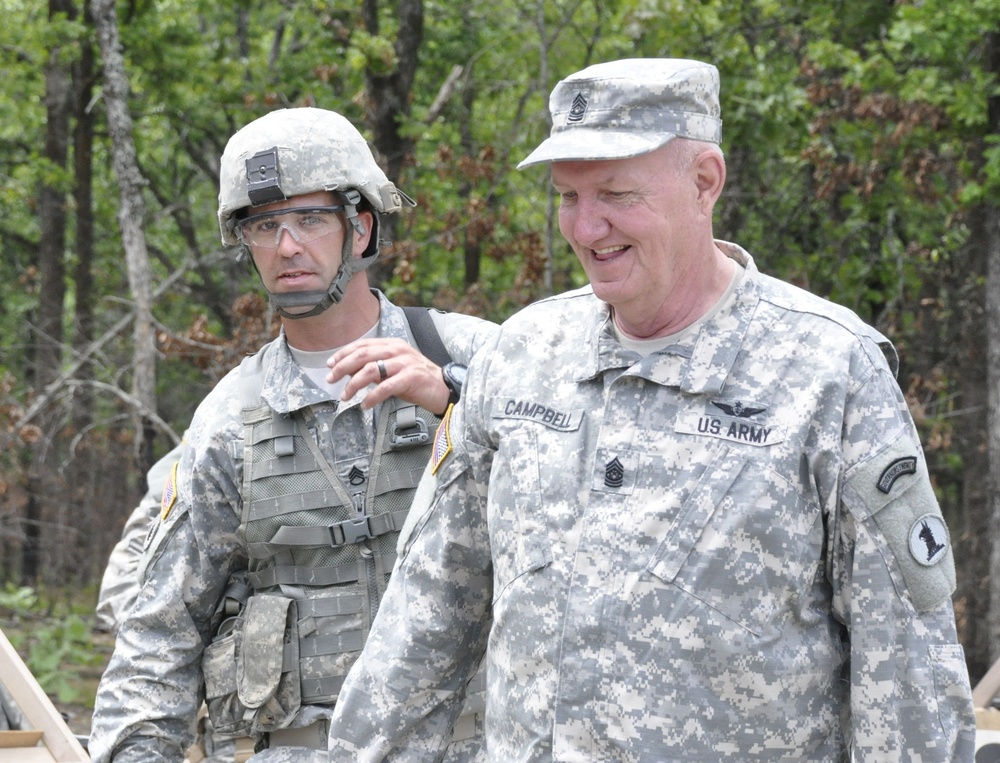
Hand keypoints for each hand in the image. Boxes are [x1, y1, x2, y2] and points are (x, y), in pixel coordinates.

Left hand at [327, 337, 450, 413]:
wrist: (443, 388)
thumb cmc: (417, 380)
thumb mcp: (393, 369)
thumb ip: (375, 367)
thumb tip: (350, 372)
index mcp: (392, 344)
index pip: (362, 345)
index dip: (343, 354)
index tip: (330, 364)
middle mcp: (397, 350)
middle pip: (362, 355)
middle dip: (342, 367)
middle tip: (332, 379)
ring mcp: (404, 363)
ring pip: (370, 370)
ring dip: (353, 384)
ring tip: (345, 396)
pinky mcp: (411, 377)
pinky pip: (385, 387)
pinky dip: (371, 397)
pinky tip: (365, 404)